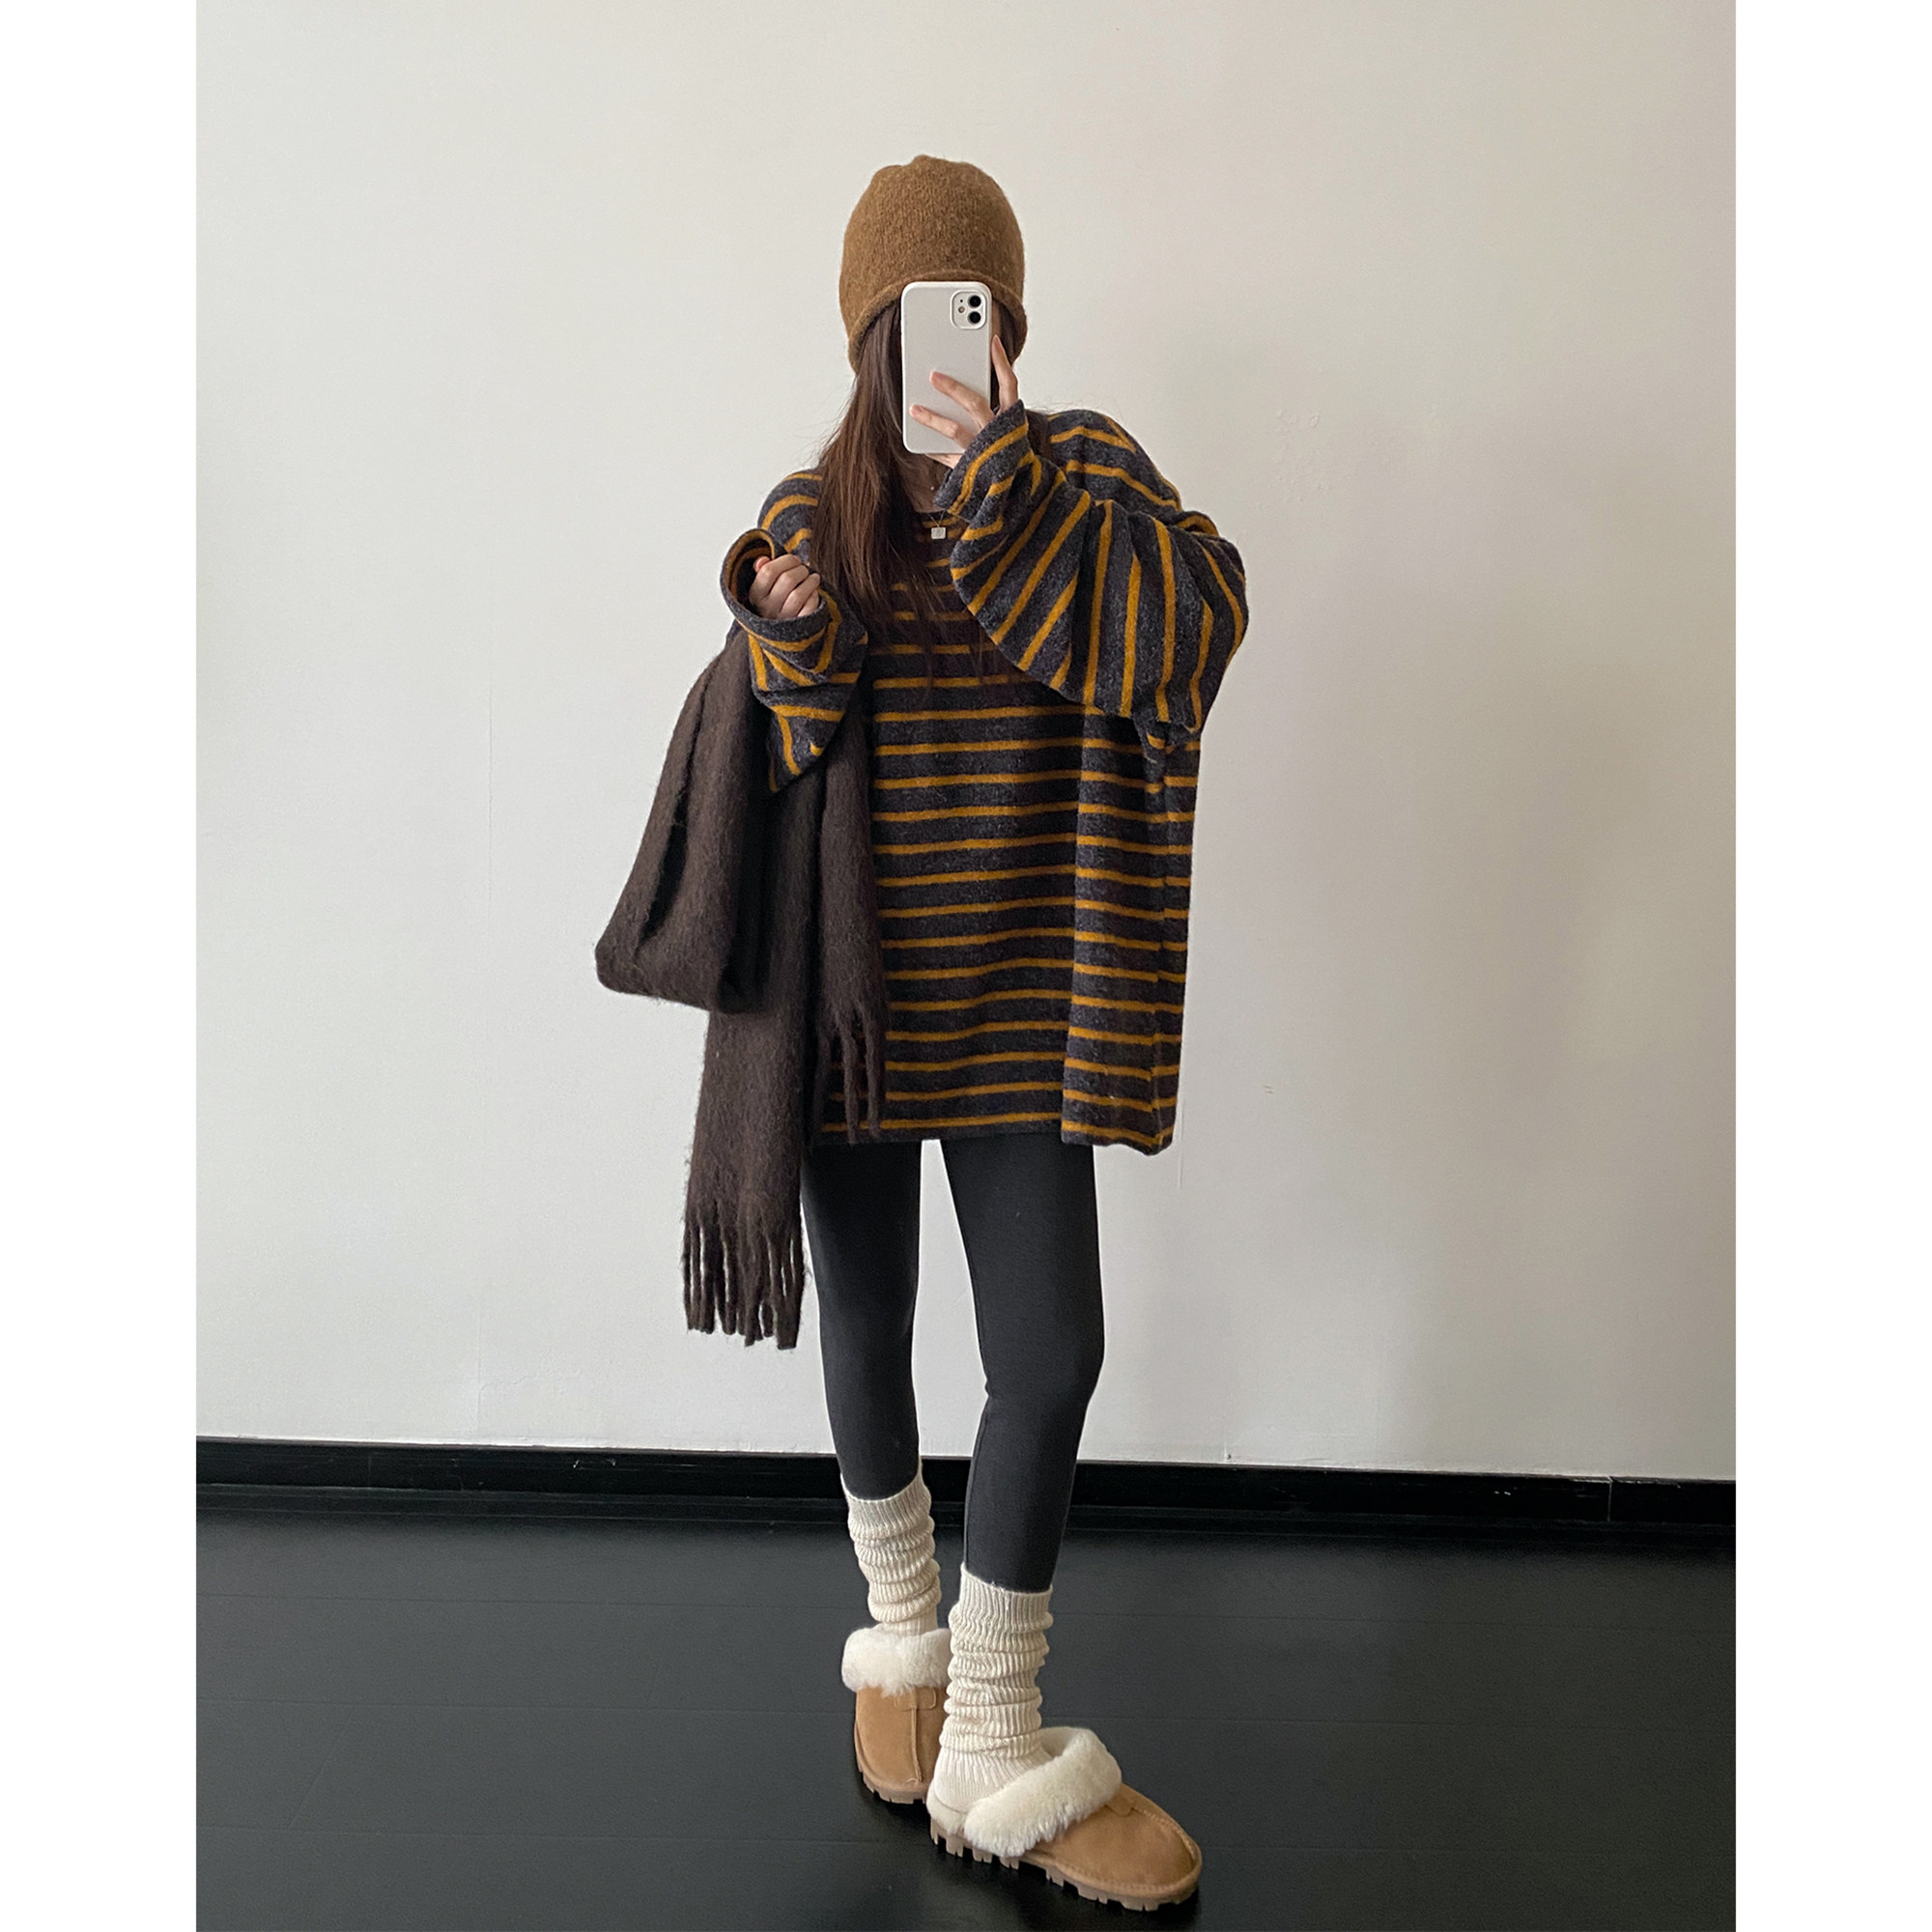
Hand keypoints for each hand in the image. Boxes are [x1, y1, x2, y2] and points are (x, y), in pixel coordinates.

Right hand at [746, 550, 821, 620]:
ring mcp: (783, 618)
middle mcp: (767, 608)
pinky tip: (814, 592)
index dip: (785, 561)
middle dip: (800, 569)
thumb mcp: (761, 587)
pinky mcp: (798, 627)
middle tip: (804, 570)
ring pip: (798, 594)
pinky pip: (809, 608)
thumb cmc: (772, 603)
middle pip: (787, 579)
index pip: (768, 571)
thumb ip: (761, 571)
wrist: (778, 634)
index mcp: (756, 595)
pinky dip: (814, 597)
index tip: (795, 560)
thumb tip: (764, 559)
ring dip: (810, 581)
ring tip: (813, 578)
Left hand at [907, 330, 1020, 468]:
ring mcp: (983, 452)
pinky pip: (946, 456)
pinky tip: (919, 440)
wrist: (1019, 496)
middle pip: (975, 403)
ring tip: (914, 408)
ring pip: (955, 430)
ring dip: (933, 418)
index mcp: (1011, 420)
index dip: (1001, 361)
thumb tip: (964, 391)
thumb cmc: (1008, 457)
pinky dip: (932, 448)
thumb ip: (993, 410)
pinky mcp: (970, 469)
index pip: (1009, 385)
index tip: (992, 340)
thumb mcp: (1008, 430)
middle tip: (933, 375)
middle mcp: (998, 434)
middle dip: (953, 387)